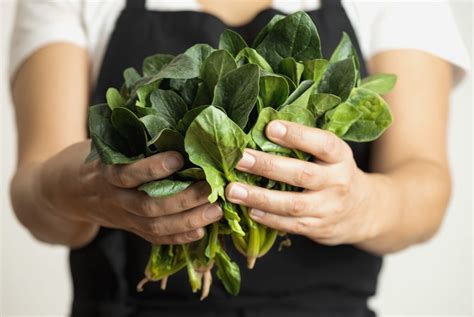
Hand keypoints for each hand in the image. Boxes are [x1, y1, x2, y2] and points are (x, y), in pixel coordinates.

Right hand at [39, 141, 222, 245]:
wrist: (62, 193)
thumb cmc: (89, 159)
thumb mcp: (101, 143)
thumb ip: (128, 135)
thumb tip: (167, 107)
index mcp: (103, 173)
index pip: (127, 174)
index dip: (152, 168)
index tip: (179, 158)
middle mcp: (114, 198)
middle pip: (149, 205)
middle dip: (183, 198)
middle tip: (211, 187)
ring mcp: (122, 217)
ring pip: (155, 225)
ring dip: (188, 220)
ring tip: (216, 209)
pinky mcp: (129, 228)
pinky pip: (154, 237)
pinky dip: (178, 237)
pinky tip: (201, 231)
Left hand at [225, 120, 377, 245]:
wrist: (363, 211)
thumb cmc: (334, 173)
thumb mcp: (331, 154)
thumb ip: (305, 142)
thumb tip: (262, 123)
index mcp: (340, 157)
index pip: (322, 144)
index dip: (297, 135)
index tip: (270, 127)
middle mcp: (338, 182)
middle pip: (303, 174)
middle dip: (268, 166)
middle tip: (239, 158)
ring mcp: (328, 208)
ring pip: (293, 204)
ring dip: (260, 197)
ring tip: (232, 190)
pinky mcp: (318, 228)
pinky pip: (290, 225)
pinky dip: (268, 218)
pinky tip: (248, 210)